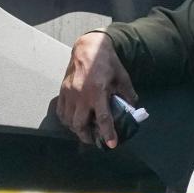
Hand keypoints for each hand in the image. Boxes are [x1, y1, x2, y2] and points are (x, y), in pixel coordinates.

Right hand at [56, 32, 136, 147]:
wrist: (88, 47)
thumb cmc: (107, 62)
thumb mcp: (122, 77)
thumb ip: (127, 94)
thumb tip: (132, 108)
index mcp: (98, 91)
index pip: (102, 118)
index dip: (107, 133)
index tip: (111, 145)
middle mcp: (81, 95)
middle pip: (80, 124)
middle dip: (87, 137)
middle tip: (95, 139)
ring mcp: (70, 93)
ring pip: (68, 120)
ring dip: (76, 130)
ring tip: (84, 131)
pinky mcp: (63, 90)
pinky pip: (61, 111)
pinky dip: (66, 120)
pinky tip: (73, 121)